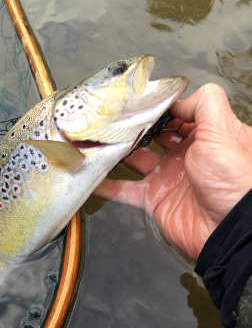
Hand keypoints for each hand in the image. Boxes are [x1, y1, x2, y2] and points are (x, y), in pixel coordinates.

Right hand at [95, 83, 251, 259]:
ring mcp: (169, 178)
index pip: (180, 115)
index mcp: (206, 137)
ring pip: (137, 160)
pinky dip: (108, 185)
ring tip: (100, 140)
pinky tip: (93, 176)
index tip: (140, 102)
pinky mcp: (155, 199)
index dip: (162, 108)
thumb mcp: (223, 130)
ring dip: (119, 152)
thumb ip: (204, 104)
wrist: (228, 228)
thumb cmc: (233, 181)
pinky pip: (126, 191)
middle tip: (115, 118)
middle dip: (137, 127)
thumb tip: (179, 99)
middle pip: (155, 137)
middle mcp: (187, 156)